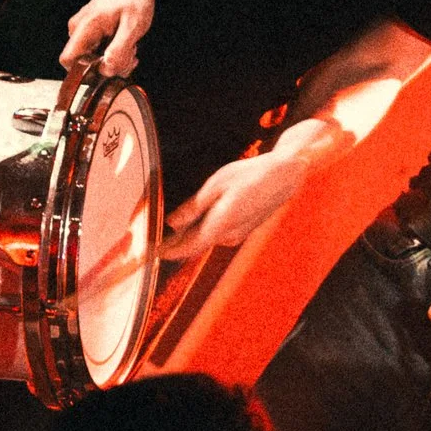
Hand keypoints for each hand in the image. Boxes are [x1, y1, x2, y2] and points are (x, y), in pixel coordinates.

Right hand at [60, 0, 154, 77]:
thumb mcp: (133, 26)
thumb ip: (119, 50)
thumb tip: (106, 70)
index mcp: (85, 28)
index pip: (68, 60)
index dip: (87, 71)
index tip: (109, 64)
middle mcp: (78, 30)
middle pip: (85, 64)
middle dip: (109, 65)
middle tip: (130, 53)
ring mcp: (84, 31)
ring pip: (94, 60)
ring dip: (115, 59)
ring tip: (131, 45)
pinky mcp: (91, 33)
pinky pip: (99, 52)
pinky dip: (115, 53)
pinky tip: (128, 44)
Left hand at [161, 145, 313, 259]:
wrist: (284, 176)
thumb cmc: (251, 175)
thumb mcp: (215, 186)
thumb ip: (193, 208)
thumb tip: (173, 224)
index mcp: (220, 225)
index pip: (185, 248)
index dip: (164, 252)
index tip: (146, 256)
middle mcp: (229, 236)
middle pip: (193, 245)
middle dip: (172, 245)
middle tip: (148, 244)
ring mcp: (237, 235)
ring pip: (204, 239)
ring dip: (187, 237)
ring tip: (166, 233)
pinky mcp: (242, 230)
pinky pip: (215, 234)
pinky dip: (201, 231)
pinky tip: (192, 222)